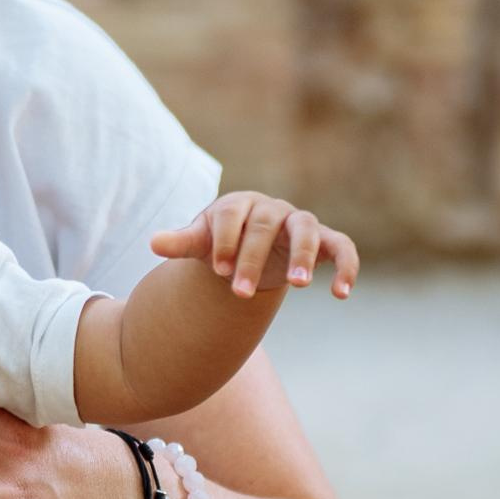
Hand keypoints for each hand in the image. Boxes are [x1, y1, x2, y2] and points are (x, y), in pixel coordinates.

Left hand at [152, 193, 359, 301]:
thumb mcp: (200, 242)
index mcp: (238, 204)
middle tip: (238, 293)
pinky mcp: (323, 240)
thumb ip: (181, 242)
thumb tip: (153, 244)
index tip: (218, 273)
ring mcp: (298, 222)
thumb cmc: (220, 241)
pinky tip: (341, 294)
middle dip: (251, 259)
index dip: (225, 243)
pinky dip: (346, 266)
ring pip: (307, 229)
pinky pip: (342, 247)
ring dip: (303, 255)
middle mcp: (271, 208)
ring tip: (298, 285)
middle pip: (264, 226)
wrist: (248, 246)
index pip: (230, 216)